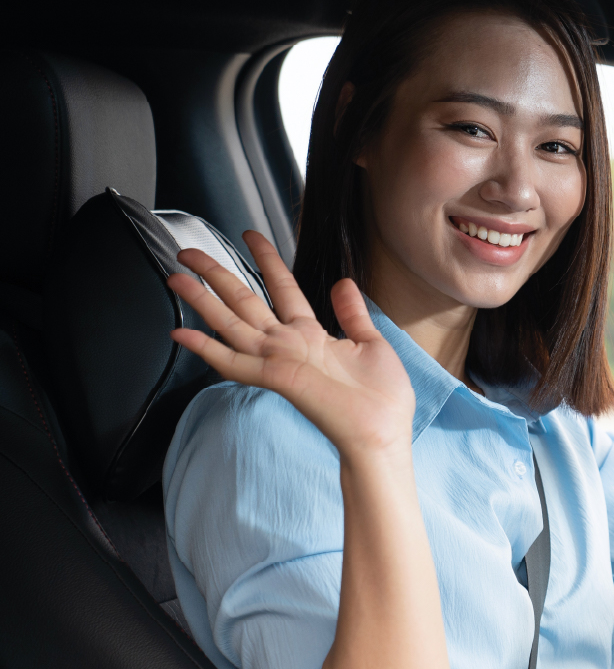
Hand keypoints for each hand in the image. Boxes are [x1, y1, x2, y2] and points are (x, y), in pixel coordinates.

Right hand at [167, 231, 415, 455]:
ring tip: (175, 275)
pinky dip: (206, 349)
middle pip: (245, 301)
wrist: (383, 433)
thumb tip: (343, 282)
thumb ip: (352, 313)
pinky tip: (181, 334)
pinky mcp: (278, 377)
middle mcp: (289, 345)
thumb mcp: (371, 343)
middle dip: (216, 274)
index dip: (267, 260)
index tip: (251, 236)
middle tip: (188, 252)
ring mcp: (279, 360)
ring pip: (231, 323)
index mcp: (311, 336)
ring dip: (202, 299)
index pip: (283, 288)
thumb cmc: (381, 398)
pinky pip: (234, 362)